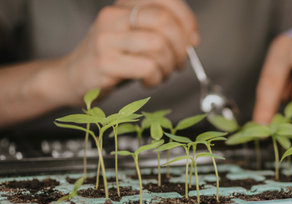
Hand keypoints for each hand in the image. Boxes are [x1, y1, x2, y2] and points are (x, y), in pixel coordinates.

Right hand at [62, 0, 198, 103]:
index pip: (165, 0)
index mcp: (123, 6)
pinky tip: (148, 81)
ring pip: (158, 45)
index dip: (187, 19)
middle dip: (181, 46)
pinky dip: (156, 78)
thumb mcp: (134, 38)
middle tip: (179, 63)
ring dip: (169, 65)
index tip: (193, 39)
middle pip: (164, 21)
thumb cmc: (111, 60)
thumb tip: (191, 39)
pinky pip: (147, 67)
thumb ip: (159, 33)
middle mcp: (113, 16)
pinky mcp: (105, 62)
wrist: (71, 78)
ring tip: (162, 73)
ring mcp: (107, 39)